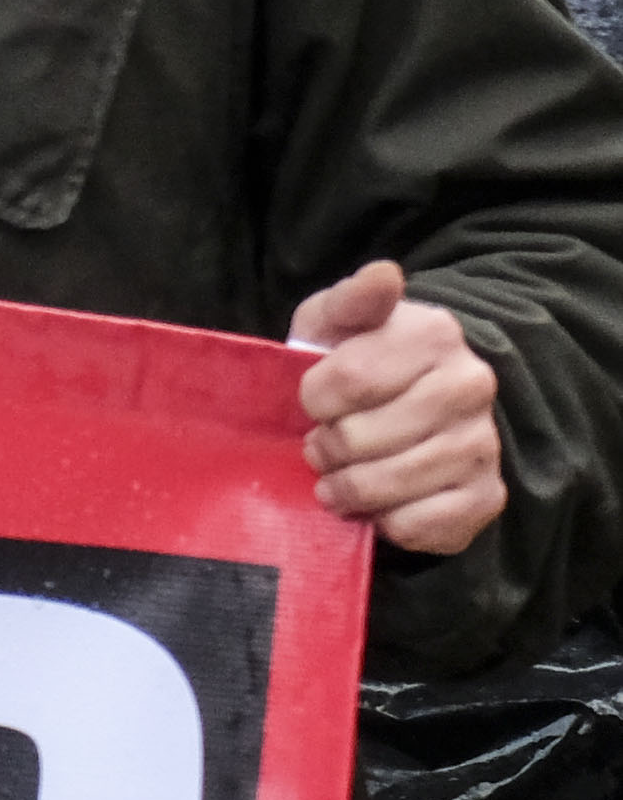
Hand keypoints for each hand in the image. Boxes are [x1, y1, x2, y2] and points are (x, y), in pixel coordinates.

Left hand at [293, 260, 507, 553]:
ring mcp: (484, 444)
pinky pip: (419, 525)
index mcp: (435, 334)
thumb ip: (349, 300)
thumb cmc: (354, 360)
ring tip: (339, 474)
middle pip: (361, 438)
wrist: (407, 408)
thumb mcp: (335, 322)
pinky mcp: (487, 496)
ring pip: (387, 484)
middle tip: (321, 444)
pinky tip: (379, 502)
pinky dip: (385, 521)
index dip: (312, 400)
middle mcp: (471, 386)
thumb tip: (383, 274)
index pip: (345, 381)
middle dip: (324, 447)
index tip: (312, 401)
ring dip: (347, 488)